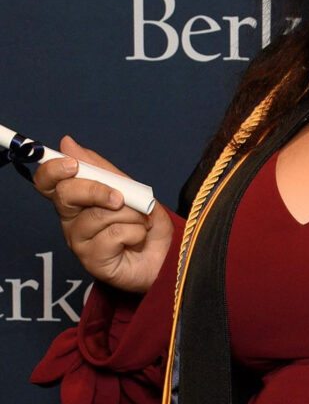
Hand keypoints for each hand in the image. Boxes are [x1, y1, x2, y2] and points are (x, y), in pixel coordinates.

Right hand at [33, 136, 173, 293]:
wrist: (165, 252)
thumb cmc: (143, 220)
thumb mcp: (128, 187)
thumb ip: (100, 168)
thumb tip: (66, 142)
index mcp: (76, 199)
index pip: (47, 182)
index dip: (52, 170)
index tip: (72, 164)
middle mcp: (72, 220)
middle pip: (66, 195)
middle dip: (97, 190)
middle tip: (120, 198)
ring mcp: (80, 242)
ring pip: (99, 214)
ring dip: (131, 214)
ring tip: (140, 222)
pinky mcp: (92, 261)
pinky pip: (114, 234)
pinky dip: (136, 231)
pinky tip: (137, 239)